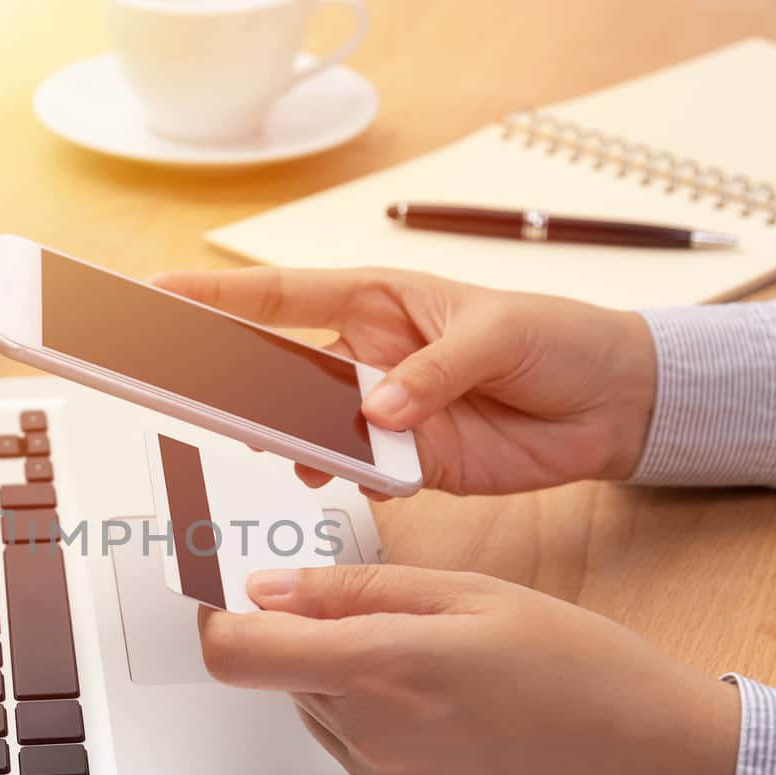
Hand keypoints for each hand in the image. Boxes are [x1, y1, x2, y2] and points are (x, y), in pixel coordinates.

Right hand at [152, 267, 658, 496]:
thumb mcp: (499, 333)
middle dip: (231, 379)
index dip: (218, 298)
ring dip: (287, 439)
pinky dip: (340, 476)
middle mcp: (367, 356)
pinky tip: (336, 474)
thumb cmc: (558, 337)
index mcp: (377, 301)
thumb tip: (377, 408)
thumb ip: (435, 371)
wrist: (614, 404)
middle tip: (186, 388)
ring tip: (269, 445)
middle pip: (279, 369)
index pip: (282, 297)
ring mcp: (383, 412)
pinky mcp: (408, 462)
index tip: (160, 297)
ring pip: (310, 428)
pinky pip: (356, 471)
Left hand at [196, 564, 741, 774]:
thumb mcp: (473, 594)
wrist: (654, 767)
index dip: (215, 617)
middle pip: (280, 674)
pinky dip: (377, 720)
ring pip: (316, 710)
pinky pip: (354, 750)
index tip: (222, 590)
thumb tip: (270, 589)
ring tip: (436, 663)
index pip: (237, 653)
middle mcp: (370, 735)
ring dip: (345, 677)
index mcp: (383, 667)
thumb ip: (357, 590)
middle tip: (385, 612)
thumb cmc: (584, 672)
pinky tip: (448, 708)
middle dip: (308, 636)